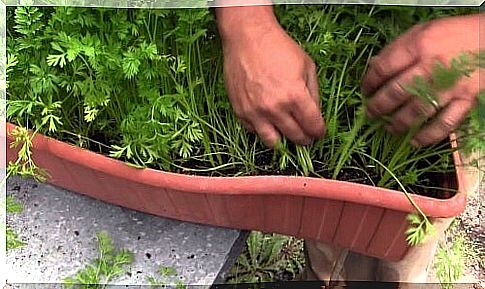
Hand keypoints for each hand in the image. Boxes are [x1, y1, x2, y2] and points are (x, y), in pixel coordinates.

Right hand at [215, 6, 324, 147]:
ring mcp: (255, 112)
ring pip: (274, 143)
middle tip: (307, 136)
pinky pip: (254, 132)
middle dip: (305, 139)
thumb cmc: (278, 48)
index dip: (319, 132)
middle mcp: (275, 109)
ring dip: (284, 141)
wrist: (247, 38)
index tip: (319, 132)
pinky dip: (263, 130)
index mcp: (295, 97)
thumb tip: (315, 114)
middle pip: (296, 137)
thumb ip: (314, 93)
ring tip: (287, 133)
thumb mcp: (307, 66)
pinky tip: (269, 122)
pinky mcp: (240, 112)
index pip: (313, 127)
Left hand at [362, 14, 483, 146]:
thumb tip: (373, 66)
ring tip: (389, 127)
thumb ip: (397, 48)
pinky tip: (415, 141)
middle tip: (370, 113)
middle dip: (378, 106)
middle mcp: (432, 67)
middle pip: (396, 93)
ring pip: (416, 111)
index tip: (365, 90)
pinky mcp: (467, 100)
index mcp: (419, 45)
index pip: (383, 68)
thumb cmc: (457, 34)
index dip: (369, 82)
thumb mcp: (423, 30)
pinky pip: (445, 124)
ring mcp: (450, 86)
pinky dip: (428, 136)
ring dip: (398, 123)